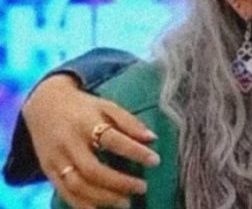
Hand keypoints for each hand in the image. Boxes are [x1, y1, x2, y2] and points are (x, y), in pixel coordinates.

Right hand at [23, 74, 159, 208]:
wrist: (44, 105)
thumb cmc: (83, 107)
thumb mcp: (106, 106)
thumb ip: (129, 121)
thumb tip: (152, 138)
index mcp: (86, 122)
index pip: (112, 139)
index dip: (134, 151)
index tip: (155, 160)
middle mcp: (69, 143)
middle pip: (92, 169)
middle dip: (119, 182)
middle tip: (142, 187)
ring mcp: (56, 159)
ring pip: (77, 185)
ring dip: (103, 198)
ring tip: (126, 202)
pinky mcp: (48, 171)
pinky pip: (64, 193)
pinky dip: (82, 205)